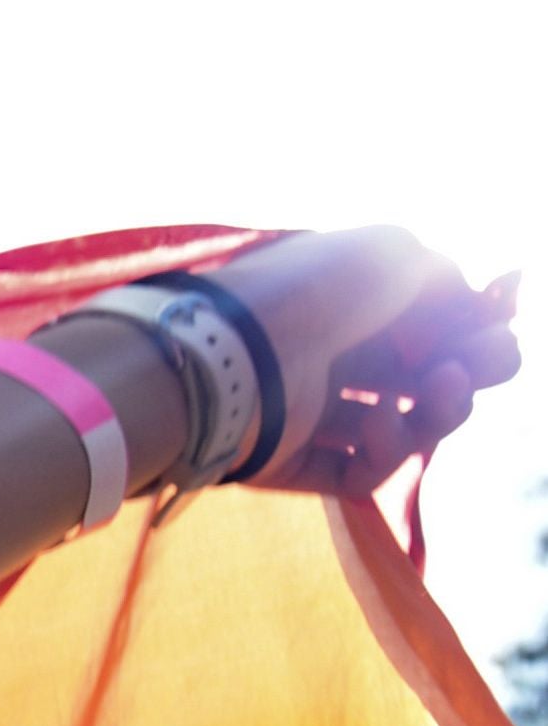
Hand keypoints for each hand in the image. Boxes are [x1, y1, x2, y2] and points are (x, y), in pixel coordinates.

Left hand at [200, 227, 520, 493]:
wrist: (230, 350)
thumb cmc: (313, 290)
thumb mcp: (391, 254)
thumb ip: (442, 278)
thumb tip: (467, 310)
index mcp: (344, 301)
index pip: (425, 325)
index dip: (473, 332)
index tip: (496, 331)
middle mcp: (327, 353)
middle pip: (422, 378)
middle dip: (471, 371)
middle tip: (483, 366)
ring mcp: (307, 410)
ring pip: (401, 428)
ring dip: (441, 412)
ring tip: (442, 389)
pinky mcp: (287, 461)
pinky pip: (358, 472)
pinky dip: (387, 451)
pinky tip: (377, 422)